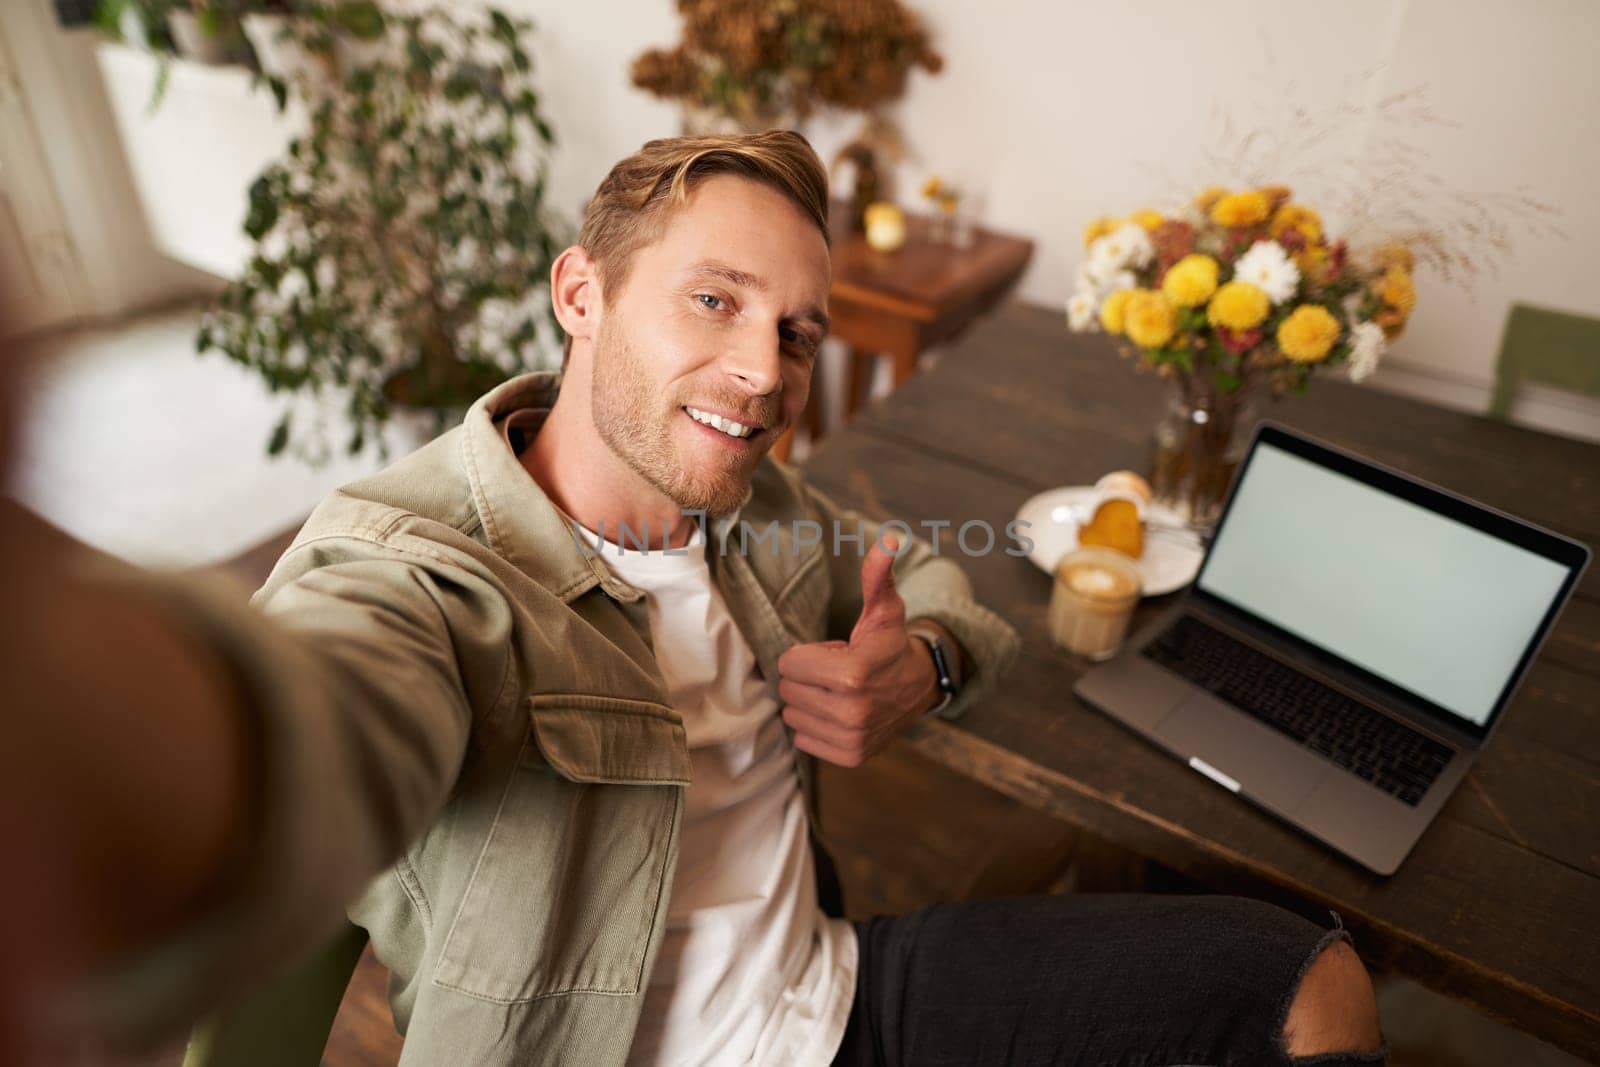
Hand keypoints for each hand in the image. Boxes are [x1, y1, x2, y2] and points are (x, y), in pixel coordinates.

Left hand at [777, 535, 940, 766]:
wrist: (919, 687)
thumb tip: (889, 540)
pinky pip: (804, 738)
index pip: (788, 663)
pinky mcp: (850, 756)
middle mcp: (850, 712)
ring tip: (840, 693)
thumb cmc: (890, 643)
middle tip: (837, 673)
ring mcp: (851, 738)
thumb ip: (877, 576)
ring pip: (793, 714)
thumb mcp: (883, 608)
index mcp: (851, 675)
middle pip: (788, 689)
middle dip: (808, 677)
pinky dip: (816, 725)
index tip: (835, 653)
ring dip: (810, 702)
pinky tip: (840, 713)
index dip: (808, 653)